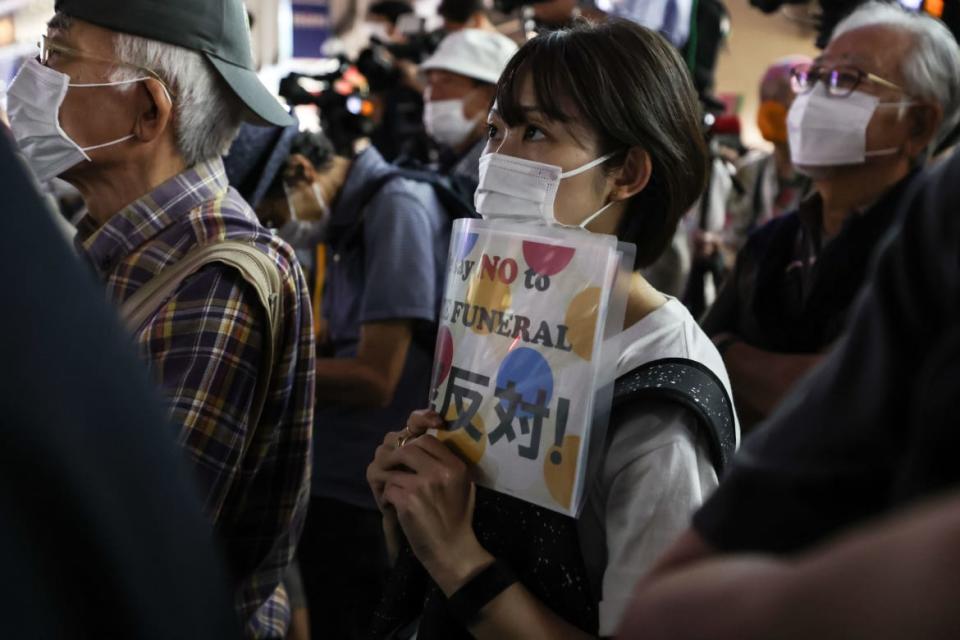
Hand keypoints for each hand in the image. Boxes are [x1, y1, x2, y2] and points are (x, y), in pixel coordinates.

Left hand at [381, 430, 492, 594]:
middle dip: (394, 457)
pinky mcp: (407, 501)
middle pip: (407, 448)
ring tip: (388, 488)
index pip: (427, 439)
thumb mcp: (463, 486)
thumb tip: (424, 449)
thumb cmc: (459, 520)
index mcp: (455, 466)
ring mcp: (422, 485)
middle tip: (390, 468)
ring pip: (393, 469)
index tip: (405, 455)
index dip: (412, 444)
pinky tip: (391, 506)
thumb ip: (447, 466)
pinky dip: (386, 497)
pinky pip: (388, 488)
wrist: (453, 550)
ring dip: (387, 479)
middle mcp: (440, 471)